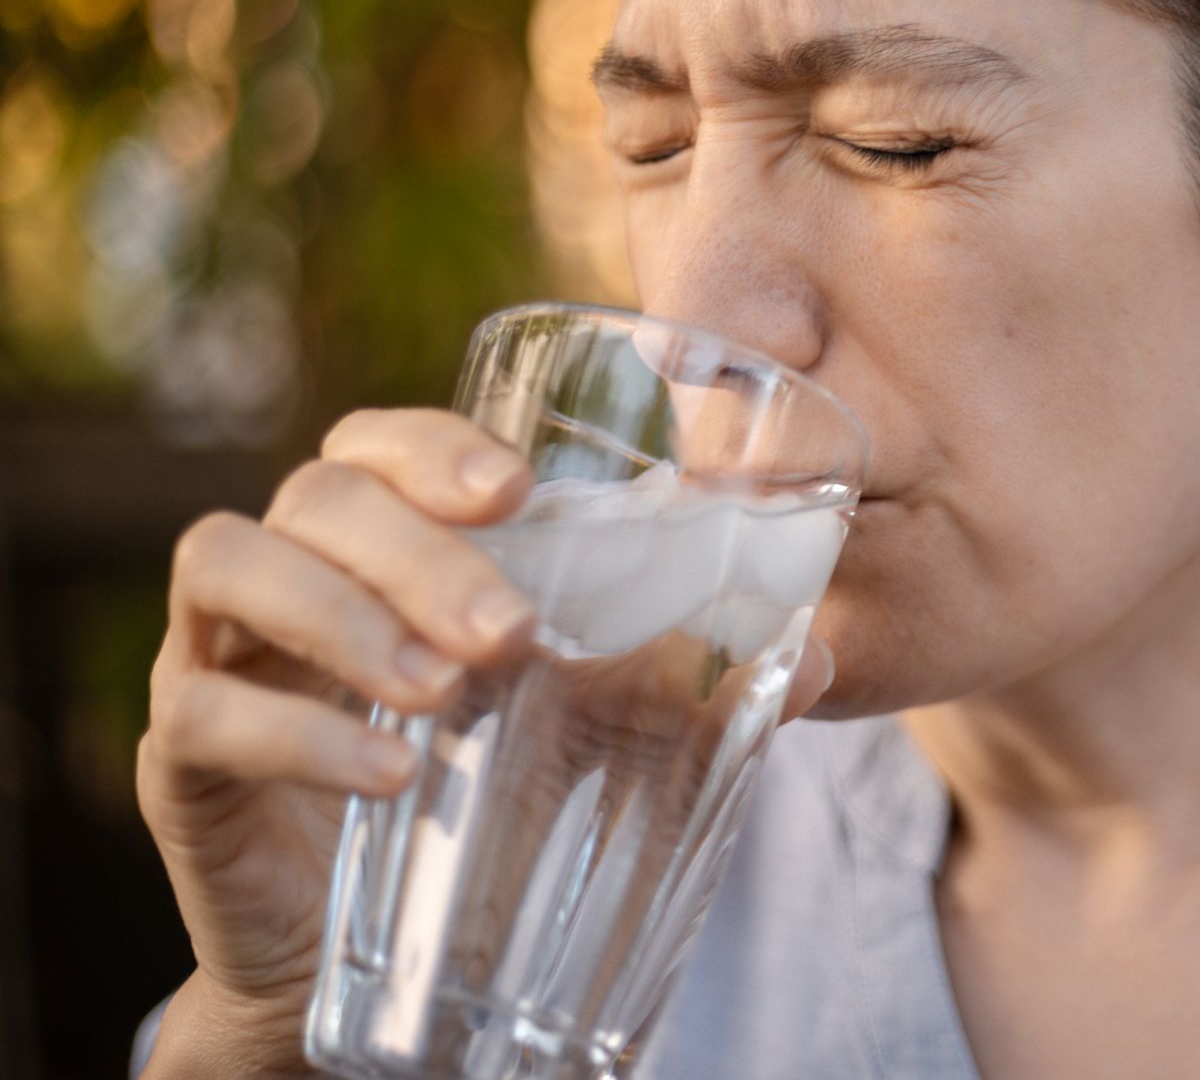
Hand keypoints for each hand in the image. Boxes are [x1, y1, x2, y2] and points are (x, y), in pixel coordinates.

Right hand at [136, 407, 838, 1074]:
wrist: (365, 956)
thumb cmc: (483, 806)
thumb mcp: (590, 738)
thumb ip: (683, 687)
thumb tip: (820, 658)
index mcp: (381, 546)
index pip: (377, 443)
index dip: (435, 445)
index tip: (516, 490)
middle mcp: (290, 573)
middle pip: (318, 496)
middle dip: (419, 550)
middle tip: (512, 632)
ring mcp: (220, 655)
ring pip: (236, 567)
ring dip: (349, 617)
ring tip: (447, 691)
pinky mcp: (180, 758)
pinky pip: (205, 710)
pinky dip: (301, 733)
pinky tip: (391, 772)